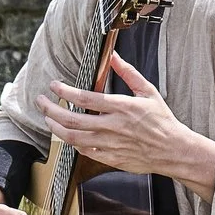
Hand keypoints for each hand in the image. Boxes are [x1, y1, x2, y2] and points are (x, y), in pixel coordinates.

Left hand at [39, 55, 214, 197]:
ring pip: (74, 138)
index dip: (65, 91)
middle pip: (72, 120)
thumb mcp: (148, 92)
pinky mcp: (111, 158)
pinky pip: (85, 152)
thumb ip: (128, 73)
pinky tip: (68, 135)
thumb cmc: (163, 121)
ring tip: (48, 119)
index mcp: (122, 107)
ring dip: (56, 128)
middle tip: (41, 102)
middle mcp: (113, 126)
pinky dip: (73, 143)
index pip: (85, 98)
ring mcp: (110, 144)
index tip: (54, 85)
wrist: (173, 150)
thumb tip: (114, 56)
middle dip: (51, 110)